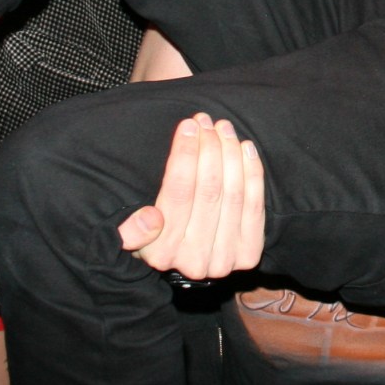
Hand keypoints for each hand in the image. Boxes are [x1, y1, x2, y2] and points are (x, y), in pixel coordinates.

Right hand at [116, 113, 266, 277]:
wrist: (186, 263)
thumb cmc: (154, 236)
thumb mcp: (130, 235)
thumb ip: (129, 230)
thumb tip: (151, 218)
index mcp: (161, 253)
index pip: (178, 193)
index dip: (185, 154)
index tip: (188, 125)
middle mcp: (194, 260)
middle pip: (208, 191)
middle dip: (209, 148)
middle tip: (206, 121)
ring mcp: (225, 258)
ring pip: (233, 195)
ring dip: (230, 155)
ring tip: (224, 128)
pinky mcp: (249, 254)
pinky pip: (254, 206)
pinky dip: (252, 174)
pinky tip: (245, 148)